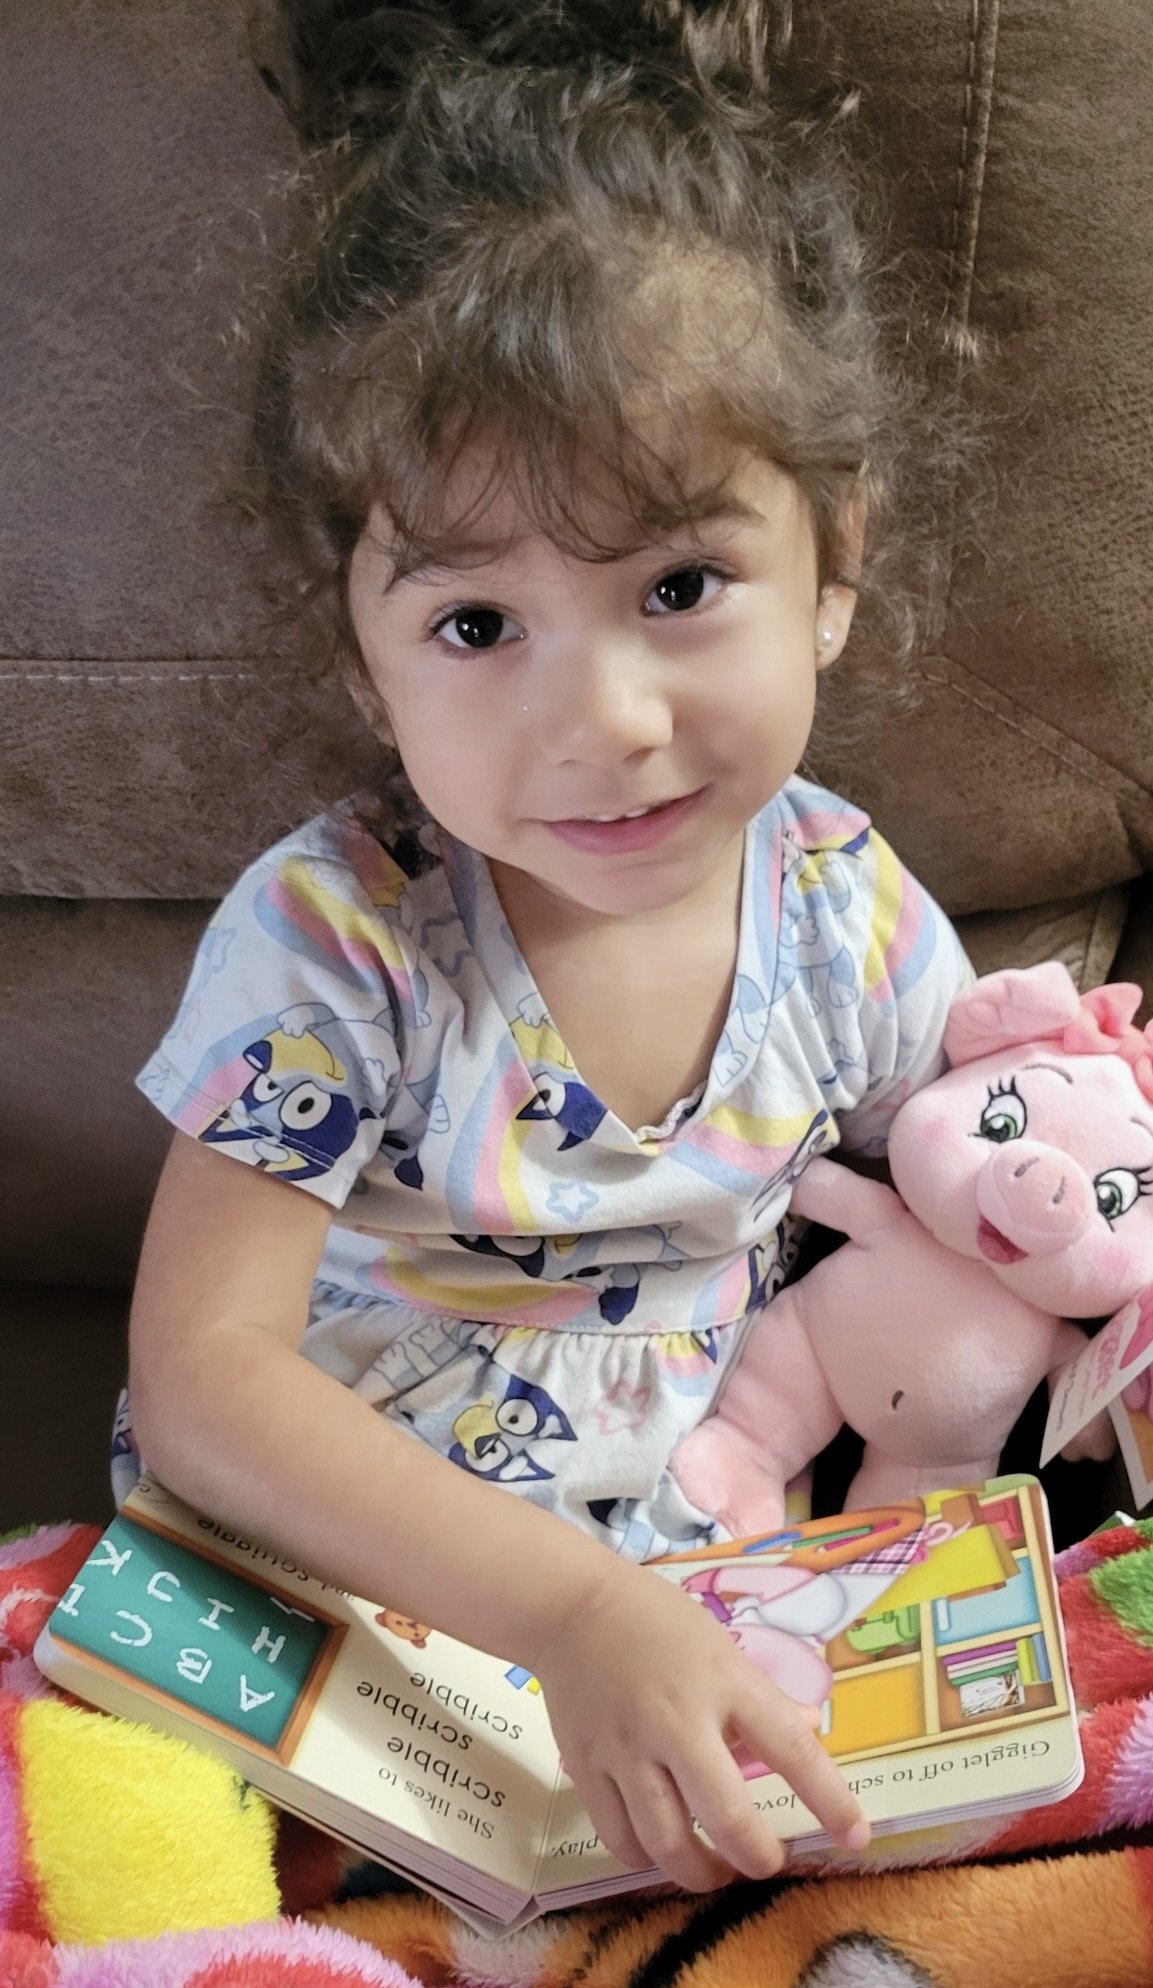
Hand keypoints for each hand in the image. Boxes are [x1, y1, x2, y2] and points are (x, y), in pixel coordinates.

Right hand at [529, 1559, 867, 1892]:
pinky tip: (661, 1854)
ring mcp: (628, 1748)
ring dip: (700, 1872)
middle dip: (756, 1857)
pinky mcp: (587, 1767)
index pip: (791, 1750)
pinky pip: (619, 1836)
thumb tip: (810, 1732)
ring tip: (716, 1871)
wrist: (572, 1606)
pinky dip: (645, 1859)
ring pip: (667, 1840)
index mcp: (725, 1684)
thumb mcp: (723, 1647)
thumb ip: (765, 1699)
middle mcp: (678, 1721)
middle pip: (726, 1815)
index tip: (856, 1835)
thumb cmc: (658, 1621)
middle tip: (767, 1864)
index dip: (830, 1800)